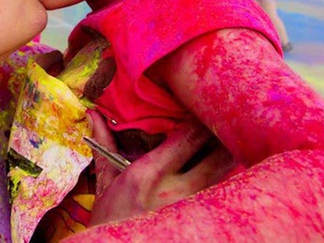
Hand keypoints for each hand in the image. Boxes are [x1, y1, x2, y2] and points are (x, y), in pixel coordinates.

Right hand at [87, 110, 234, 226]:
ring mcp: (191, 208)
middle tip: (228, 119)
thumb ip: (105, 146)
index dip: (203, 118)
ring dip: (228, 156)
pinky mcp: (201, 219)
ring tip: (230, 140)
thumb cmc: (110, 220)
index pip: (189, 138)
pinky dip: (223, 177)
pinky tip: (220, 167)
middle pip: (218, 156)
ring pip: (225, 175)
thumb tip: (93, 114)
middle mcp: (175, 191)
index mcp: (148, 175)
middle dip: (226, 135)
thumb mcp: (105, 184)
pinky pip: (220, 192)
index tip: (206, 104)